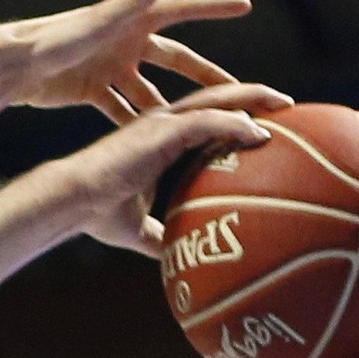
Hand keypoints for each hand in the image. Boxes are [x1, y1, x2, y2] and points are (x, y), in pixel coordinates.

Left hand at [0, 0, 268, 120]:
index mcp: (132, 20)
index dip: (213, 8)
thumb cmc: (52, 40)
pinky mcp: (93, 87)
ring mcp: (110, 65)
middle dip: (205, 76)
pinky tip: (154, 141)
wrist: (14, 65)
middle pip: (175, 59)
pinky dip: (135, 123)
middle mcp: (125, 40)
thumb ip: (130, 1)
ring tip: (199, 127)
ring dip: (172, 109)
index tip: (245, 6)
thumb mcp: (98, 23)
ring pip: (150, 90)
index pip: (182, 9)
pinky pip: (121, 108)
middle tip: (236, 92)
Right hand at [65, 84, 281, 255]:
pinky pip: (209, 121)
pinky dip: (236, 124)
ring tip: (286, 104)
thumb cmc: (95, 213)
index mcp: (157, 137)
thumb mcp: (135, 229)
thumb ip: (157, 237)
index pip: (203, 117)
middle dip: (253, 96)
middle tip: (287, 103)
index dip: (233, 115)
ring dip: (254, 100)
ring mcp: (162, 122)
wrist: (71, 201)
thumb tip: (172, 261)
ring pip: (218, 100)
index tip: (262, 124)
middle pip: (217, 98)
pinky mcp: (161, 131)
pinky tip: (260, 133)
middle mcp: (162, 122)